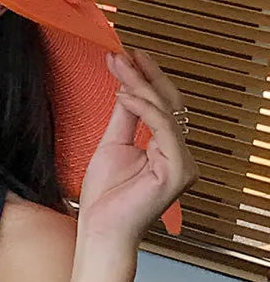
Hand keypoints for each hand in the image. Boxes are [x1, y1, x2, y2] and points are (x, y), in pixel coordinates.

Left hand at [77, 49, 198, 247]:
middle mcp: (180, 155)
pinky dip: (144, 108)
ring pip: (166, 112)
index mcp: (166, 149)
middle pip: (168, 104)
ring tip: (118, 65)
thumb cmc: (105, 195)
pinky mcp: (178, 171)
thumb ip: (125, 116)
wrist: (99, 228)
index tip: (124, 55)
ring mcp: (182, 163)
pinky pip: (163, 129)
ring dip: (139, 85)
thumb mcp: (113, 143)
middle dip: (143, 75)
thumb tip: (127, 85)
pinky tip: (123, 94)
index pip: (161, 105)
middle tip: (123, 53)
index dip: (144, 78)